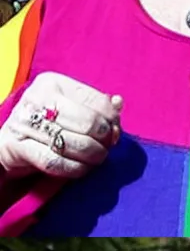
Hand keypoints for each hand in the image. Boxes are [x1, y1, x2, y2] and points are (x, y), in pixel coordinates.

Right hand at [0, 74, 120, 179]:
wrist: (10, 142)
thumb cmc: (49, 123)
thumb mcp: (72, 108)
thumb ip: (98, 107)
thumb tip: (118, 104)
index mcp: (52, 82)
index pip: (97, 101)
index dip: (113, 120)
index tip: (114, 132)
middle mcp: (36, 98)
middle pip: (88, 122)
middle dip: (104, 140)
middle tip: (106, 147)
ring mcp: (23, 122)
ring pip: (73, 143)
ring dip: (92, 156)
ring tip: (96, 158)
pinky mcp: (15, 147)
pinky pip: (55, 162)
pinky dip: (75, 168)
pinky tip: (81, 168)